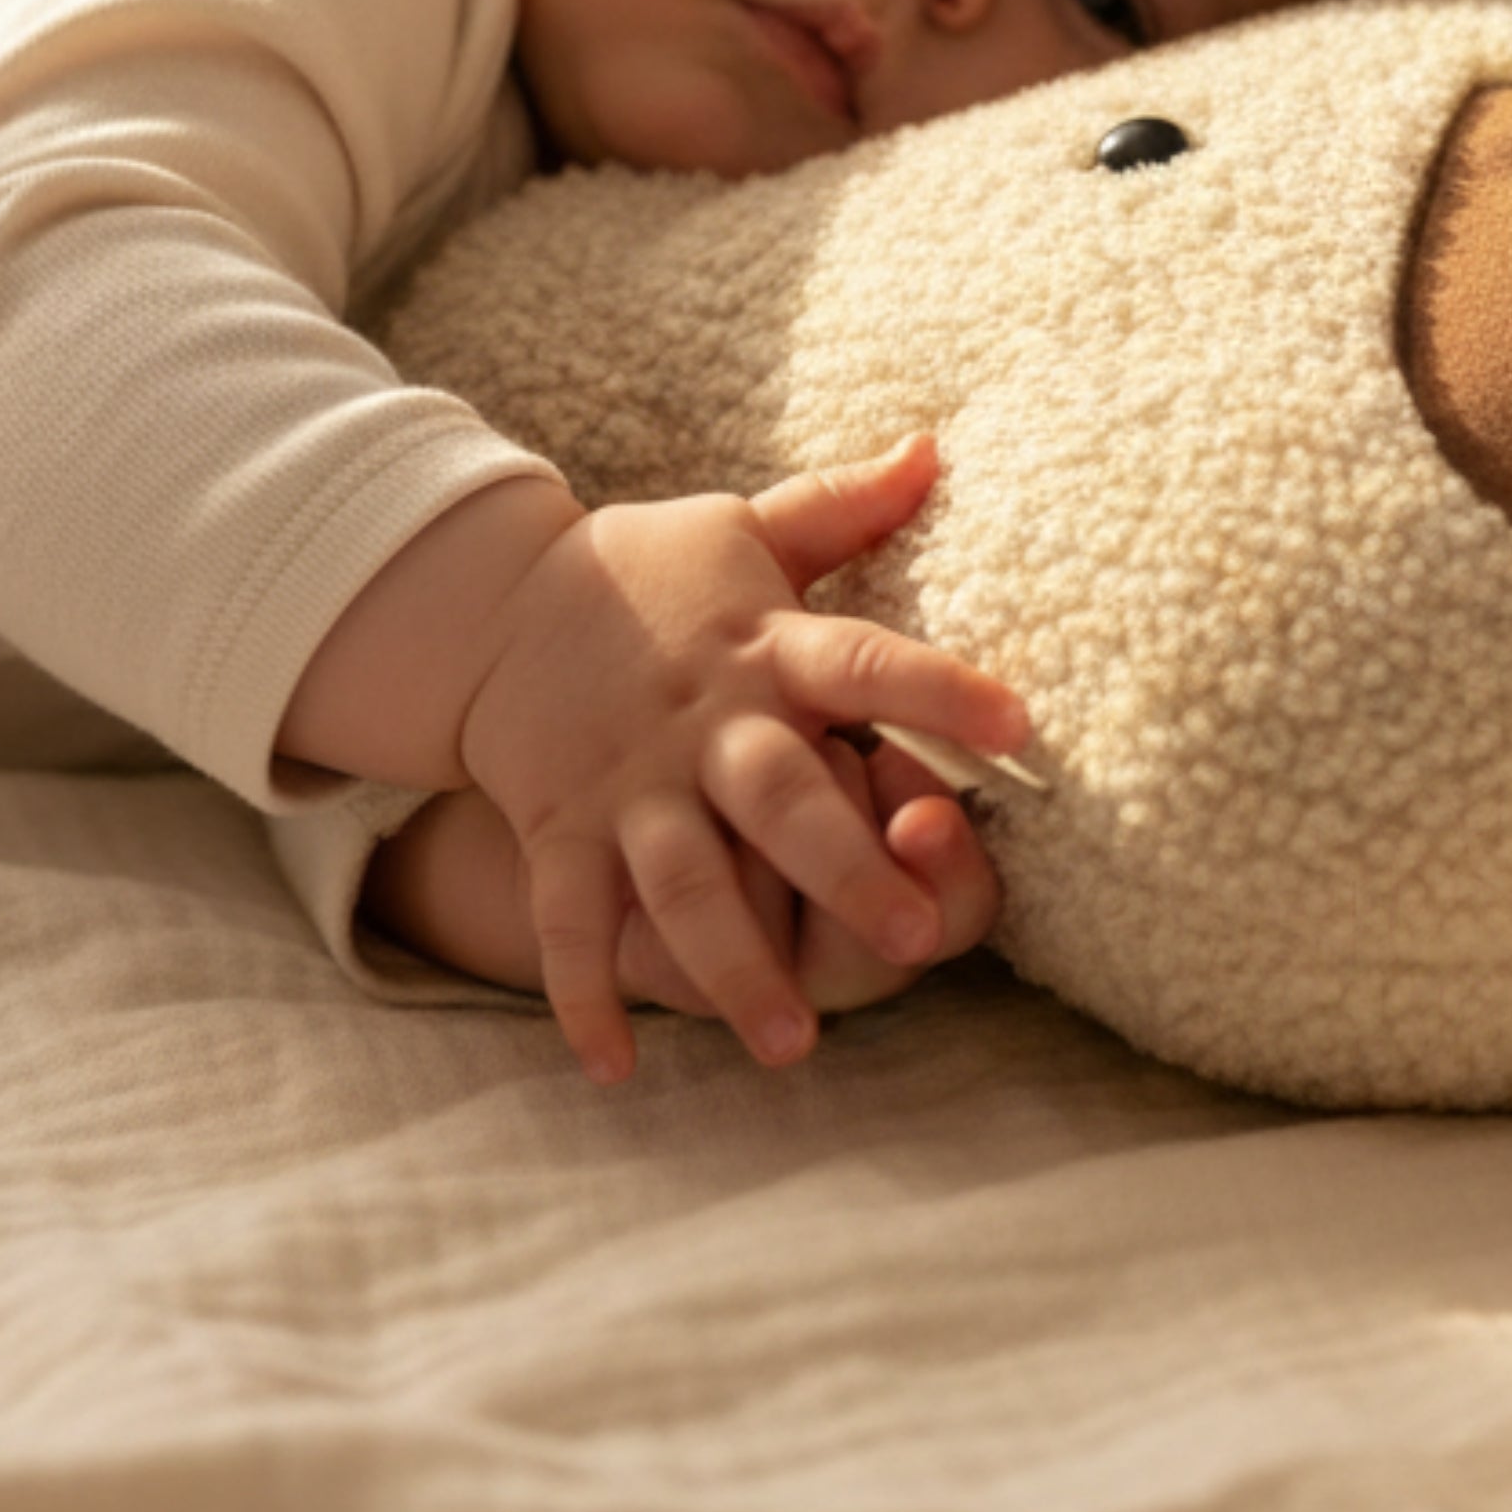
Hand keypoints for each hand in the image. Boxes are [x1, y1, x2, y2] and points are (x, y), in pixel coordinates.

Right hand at [455, 436, 1025, 1082]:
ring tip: (794, 1045)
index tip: (1019, 724)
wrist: (492, 604)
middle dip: (845, 871)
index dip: (938, 689)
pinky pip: (569, 919)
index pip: (866, 661)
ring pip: (684, 883)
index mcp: (765, 646)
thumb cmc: (651, 576)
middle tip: (917, 943)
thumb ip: (845, 508)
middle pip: (783, 800)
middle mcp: (705, 722)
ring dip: (732, 966)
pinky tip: (618, 1067)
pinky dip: (585, 992)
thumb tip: (936, 443)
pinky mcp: (562, 827)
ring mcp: (628, 783)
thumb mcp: (746, 529)